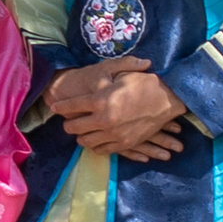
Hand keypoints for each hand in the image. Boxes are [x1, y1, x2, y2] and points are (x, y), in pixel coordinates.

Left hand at [46, 63, 186, 163]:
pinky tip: (94, 139)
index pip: (71, 106)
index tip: (54, 106)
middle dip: (67, 123)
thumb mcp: (121, 71)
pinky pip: (102, 149)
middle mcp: (104, 119)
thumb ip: (98, 76)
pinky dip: (95, 145)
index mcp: (101, 100)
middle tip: (67, 120)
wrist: (168, 99)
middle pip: (74, 127)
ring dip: (80, 136)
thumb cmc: (144, 82)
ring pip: (86, 141)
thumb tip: (88, 77)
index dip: (60, 105)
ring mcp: (113, 134)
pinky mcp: (124, 143)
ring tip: (80, 131)